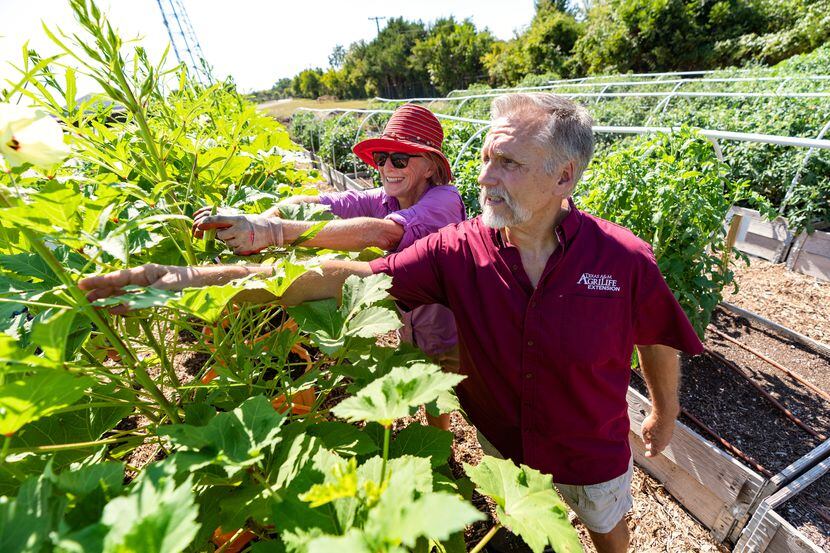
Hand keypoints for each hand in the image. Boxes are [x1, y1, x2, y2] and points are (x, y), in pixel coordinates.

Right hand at [78, 264, 197, 312]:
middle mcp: (141, 279)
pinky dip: (121, 307)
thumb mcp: (168, 285)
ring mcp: (145, 289)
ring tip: (91, 305)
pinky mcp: (150, 297)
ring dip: (106, 300)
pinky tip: (111, 310)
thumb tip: (126, 304)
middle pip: (115, 286)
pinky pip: (132, 303)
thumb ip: (147, 294)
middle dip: (98, 291)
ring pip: (121, 295)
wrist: (201, 283)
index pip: (117, 277)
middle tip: (80, 298)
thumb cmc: (186, 278)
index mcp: (143, 272)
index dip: (99, 281)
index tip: (81, 284)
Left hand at [193, 211, 282, 254]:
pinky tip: (245, 242)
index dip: (207, 222)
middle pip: (220, 235)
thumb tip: (211, 227)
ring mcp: (242, 240)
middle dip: (222, 234)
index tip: (199, 225)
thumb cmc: (254, 223)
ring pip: (227, 243)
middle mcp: (239, 229)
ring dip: (231, 241)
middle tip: (232, 232)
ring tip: (242, 237)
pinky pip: (234, 250)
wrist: (271, 231)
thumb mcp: (241, 218)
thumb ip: (228, 222)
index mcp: (238, 219)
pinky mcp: (244, 249)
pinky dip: (237, 247)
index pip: (218, 220)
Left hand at [641, 410, 676, 457]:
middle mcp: (665, 443)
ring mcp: (669, 436)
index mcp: (658, 446)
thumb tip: (647, 441)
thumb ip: (645, 438)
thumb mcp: (644, 431)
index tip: (646, 454)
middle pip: (659, 448)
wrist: (665, 414)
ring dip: (657, 441)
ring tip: (651, 437)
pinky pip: (665, 434)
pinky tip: (657, 431)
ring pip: (663, 441)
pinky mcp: (671, 429)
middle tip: (648, 446)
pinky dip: (660, 435)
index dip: (650, 454)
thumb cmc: (653, 423)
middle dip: (653, 447)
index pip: (654, 453)